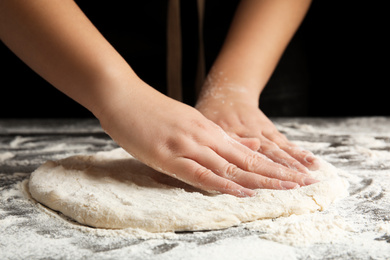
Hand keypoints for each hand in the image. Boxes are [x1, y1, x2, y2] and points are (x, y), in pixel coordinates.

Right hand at [98, 83, 317, 196]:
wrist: (122, 94)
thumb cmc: (149, 111)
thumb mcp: (185, 121)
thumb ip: (209, 136)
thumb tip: (235, 148)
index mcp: (208, 129)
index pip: (247, 151)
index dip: (273, 165)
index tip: (294, 174)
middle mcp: (205, 136)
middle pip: (248, 159)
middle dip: (278, 174)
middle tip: (305, 184)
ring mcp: (188, 144)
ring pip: (231, 166)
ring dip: (261, 180)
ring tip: (288, 190)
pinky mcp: (169, 154)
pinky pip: (201, 173)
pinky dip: (223, 184)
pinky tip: (241, 192)